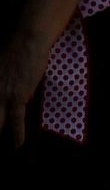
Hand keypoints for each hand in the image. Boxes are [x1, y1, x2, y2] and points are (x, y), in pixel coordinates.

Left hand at [0, 33, 50, 147]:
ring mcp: (1, 96)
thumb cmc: (17, 50)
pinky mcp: (16, 98)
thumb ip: (8, 85)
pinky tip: (17, 145)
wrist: (27, 40)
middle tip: (0, 139)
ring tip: (5, 148)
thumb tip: (21, 99)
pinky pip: (16, 121)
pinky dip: (17, 134)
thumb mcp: (3, 69)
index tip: (1, 125)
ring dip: (0, 132)